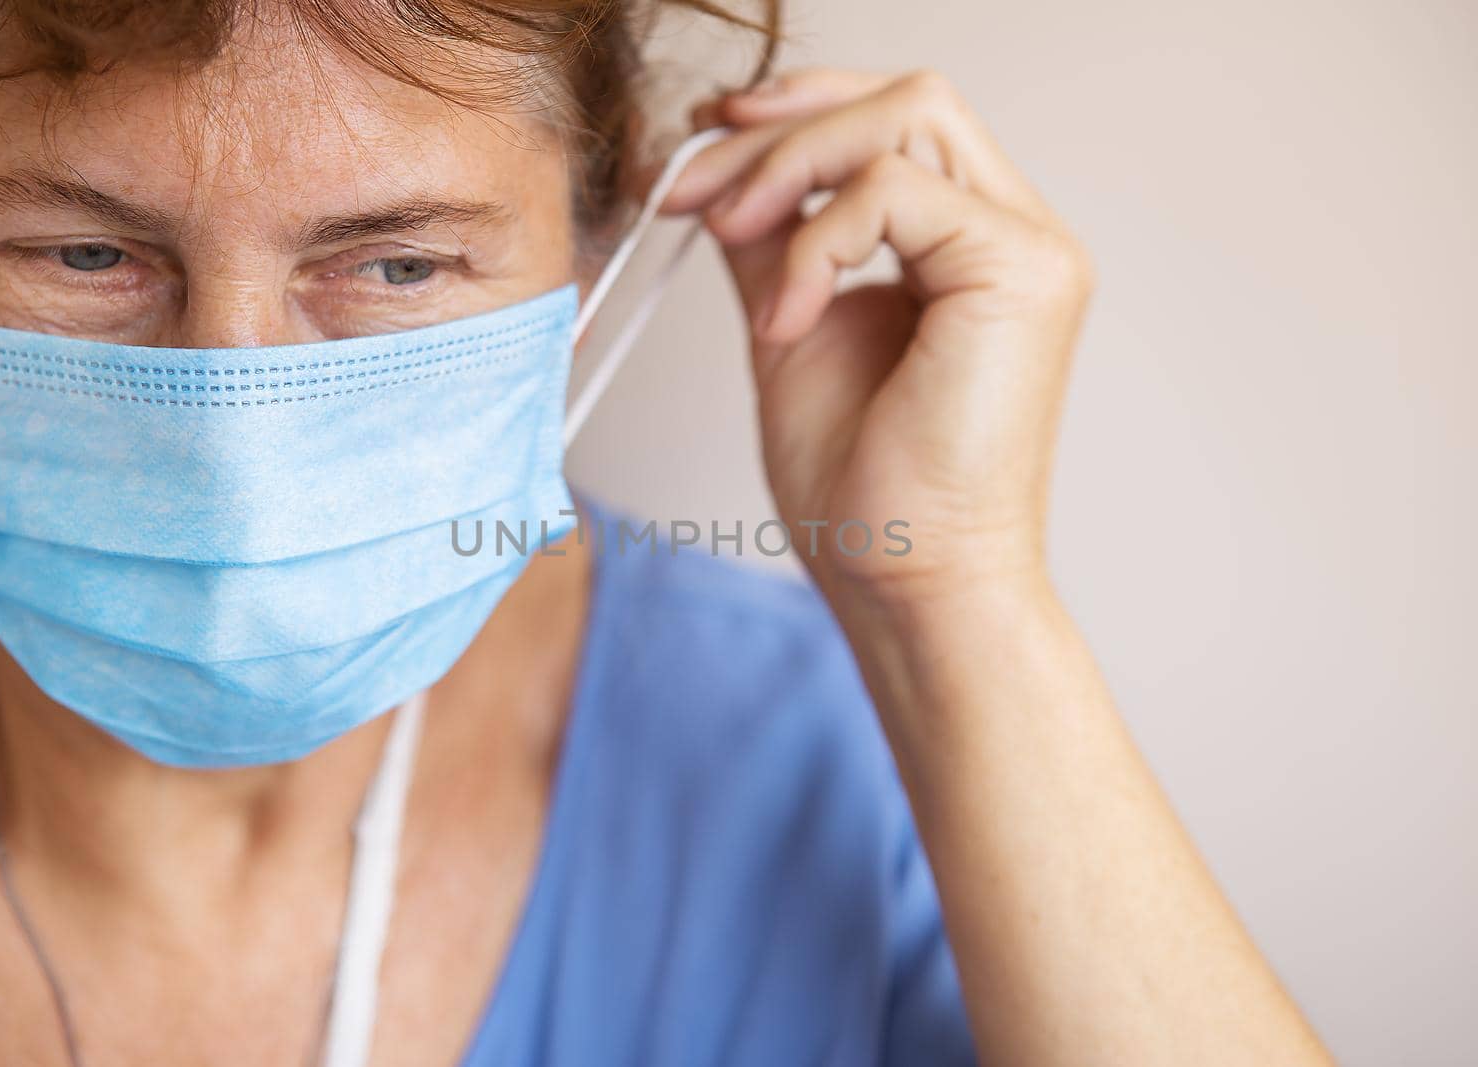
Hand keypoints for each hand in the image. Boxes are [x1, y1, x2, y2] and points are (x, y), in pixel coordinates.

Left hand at [667, 68, 1091, 603]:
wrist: (908, 584)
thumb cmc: (863, 490)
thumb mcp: (791, 329)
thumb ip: (773, 243)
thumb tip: (719, 173)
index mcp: (971, 248)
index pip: (896, 121)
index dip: (797, 112)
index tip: (701, 141)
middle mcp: (1016, 235)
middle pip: (907, 98)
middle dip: (783, 125)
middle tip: (695, 187)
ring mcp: (1031, 250)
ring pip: (908, 118)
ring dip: (790, 168)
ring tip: (726, 239)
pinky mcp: (1023, 275)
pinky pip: (894, 192)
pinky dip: (814, 242)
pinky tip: (786, 318)